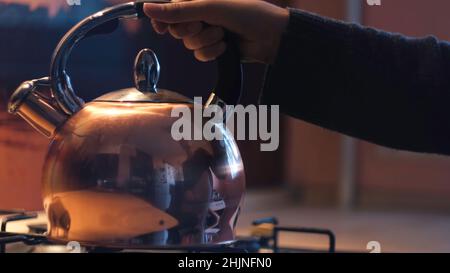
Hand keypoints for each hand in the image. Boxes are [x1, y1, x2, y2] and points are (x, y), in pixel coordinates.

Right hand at [144, 0, 288, 63]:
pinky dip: (211, 52)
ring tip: (222, 34)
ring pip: (188, 43)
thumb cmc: (246, 13)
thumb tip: (147, 8)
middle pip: (176, 27)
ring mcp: (207, 31)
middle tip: (203, 25)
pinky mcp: (214, 47)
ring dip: (205, 41)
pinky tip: (225, 46)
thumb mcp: (210, 7)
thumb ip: (178, 10)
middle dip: (189, 30)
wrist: (270, 37)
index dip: (162, 18)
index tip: (160, 28)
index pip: (170, 7)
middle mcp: (200, 14)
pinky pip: (199, 54)